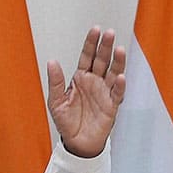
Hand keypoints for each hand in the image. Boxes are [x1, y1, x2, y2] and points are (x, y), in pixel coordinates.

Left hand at [47, 26, 126, 157]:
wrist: (76, 142)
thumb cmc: (67, 122)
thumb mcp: (56, 101)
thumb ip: (55, 82)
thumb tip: (52, 62)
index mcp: (81, 79)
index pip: (87, 57)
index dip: (91, 44)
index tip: (96, 30)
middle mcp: (94, 82)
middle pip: (102, 61)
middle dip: (105, 47)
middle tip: (109, 33)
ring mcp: (104, 92)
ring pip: (113, 73)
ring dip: (117, 61)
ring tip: (119, 50)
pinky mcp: (111, 105)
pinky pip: (117, 93)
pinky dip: (120, 85)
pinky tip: (120, 77)